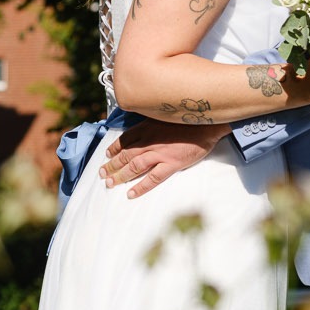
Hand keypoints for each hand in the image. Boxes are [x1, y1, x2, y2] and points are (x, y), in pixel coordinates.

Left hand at [102, 119, 227, 195]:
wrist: (207, 124)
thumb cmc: (188, 120)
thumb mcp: (165, 115)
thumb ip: (153, 123)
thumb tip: (145, 129)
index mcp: (147, 128)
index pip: (125, 139)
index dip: (114, 148)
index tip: (107, 154)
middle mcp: (149, 141)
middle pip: (125, 154)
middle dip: (111, 165)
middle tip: (102, 173)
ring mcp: (159, 153)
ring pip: (134, 166)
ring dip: (120, 175)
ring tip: (109, 183)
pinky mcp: (171, 164)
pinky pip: (152, 178)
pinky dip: (140, 187)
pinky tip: (131, 194)